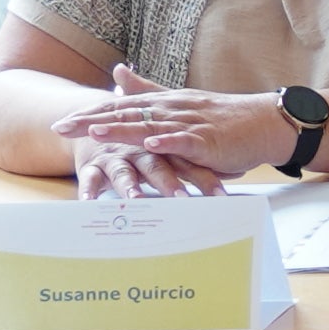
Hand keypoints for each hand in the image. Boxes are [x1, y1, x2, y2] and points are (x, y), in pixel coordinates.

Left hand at [62, 71, 296, 179]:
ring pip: (150, 126)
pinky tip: (150, 144)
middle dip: (92, 122)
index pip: (119, 107)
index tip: (60, 122)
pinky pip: (186, 141)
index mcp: (163, 103)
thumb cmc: (222, 118)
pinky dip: (168, 142)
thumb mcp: (179, 101)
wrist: (263, 123)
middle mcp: (172, 109)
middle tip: (61, 129)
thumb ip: (147, 88)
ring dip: (122, 130)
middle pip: (126, 115)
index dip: (89, 114)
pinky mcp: (209, 140)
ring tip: (94, 133)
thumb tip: (118, 71)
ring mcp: (190, 124)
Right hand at [70, 135, 222, 200]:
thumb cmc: (142, 145)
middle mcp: (141, 152)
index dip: (205, 180)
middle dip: (169, 183)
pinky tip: (89, 203)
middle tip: (182, 199)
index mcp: (164, 149)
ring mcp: (116, 157)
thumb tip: (239, 172)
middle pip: (157, 167)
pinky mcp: (94, 165)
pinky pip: (90, 178)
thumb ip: (198, 162)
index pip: (189, 164)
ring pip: (123, 172)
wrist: (100, 126)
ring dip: (129, 186)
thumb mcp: (171, 150)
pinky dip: (89, 189)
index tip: (222, 198)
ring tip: (136, 200)